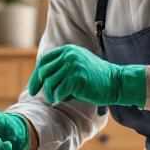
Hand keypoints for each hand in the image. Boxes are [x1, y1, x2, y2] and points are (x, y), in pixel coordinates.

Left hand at [27, 45, 147, 107]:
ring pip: (50, 84)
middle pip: (44, 73)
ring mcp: (73, 66)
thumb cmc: (96, 78)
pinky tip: (65, 100)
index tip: (33, 89)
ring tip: (58, 99)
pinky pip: (59, 92)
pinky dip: (59, 98)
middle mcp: (68, 55)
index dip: (36, 77)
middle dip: (41, 87)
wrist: (116, 82)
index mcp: (67, 50)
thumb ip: (62, 67)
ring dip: (51, 95)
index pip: (44, 62)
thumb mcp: (78, 65)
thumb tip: (40, 79)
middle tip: (47, 98)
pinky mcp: (77, 79)